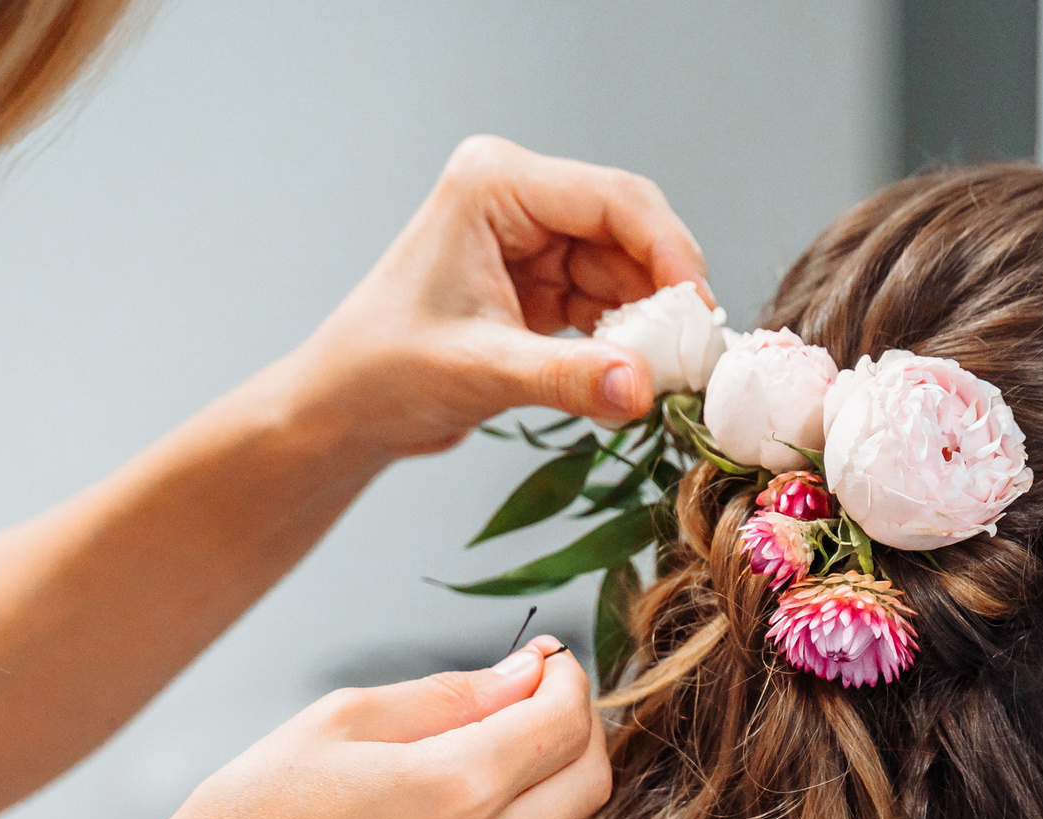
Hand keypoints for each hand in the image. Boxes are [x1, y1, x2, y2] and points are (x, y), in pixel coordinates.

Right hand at [107, 640, 608, 818]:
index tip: (545, 654)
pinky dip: (532, 807)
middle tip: (538, 688)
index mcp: (453, 790)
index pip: (563, 723)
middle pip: (593, 777)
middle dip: (581, 721)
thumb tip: (527, 673)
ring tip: (507, 729)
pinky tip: (479, 780)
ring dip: (562, 768)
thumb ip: (451, 695)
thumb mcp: (343, 720)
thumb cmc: (254, 815)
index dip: (566, 677)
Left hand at [294, 135, 708, 458]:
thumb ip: (568, 378)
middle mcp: (517, 198)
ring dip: (649, 323)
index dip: (668, 251)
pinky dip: (627, 340)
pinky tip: (636, 375)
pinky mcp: (539, 283)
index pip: (612, 197)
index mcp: (494, 183)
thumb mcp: (481, 371)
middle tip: (695, 355)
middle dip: (664, 292)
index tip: (698, 312)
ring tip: (667, 377)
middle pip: (629, 231)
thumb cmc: (383, 372)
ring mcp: (531, 240)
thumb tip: (644, 389)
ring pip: (625, 272)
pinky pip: (607, 303)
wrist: (344, 410)